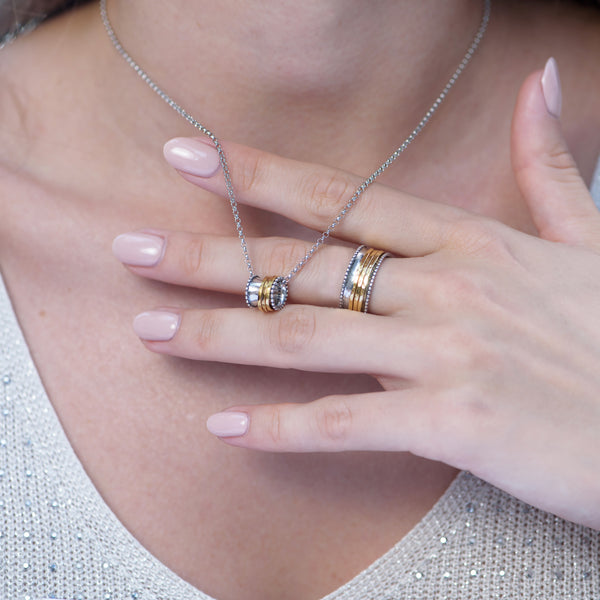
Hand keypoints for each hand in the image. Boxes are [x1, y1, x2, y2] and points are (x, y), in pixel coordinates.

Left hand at [113, 62, 599, 529]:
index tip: (187, 156)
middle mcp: (443, 286)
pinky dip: (280, 428)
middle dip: (207, 256)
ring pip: (303, 338)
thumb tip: (542, 83)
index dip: (256, 174)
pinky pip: (343, 424)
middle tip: (129, 248)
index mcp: (466, 240)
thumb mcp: (585, 239)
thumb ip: (546, 165)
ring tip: (151, 334)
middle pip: (299, 266)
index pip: (339, 198)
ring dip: (219, 337)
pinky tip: (226, 430)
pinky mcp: (453, 420)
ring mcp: (444, 351)